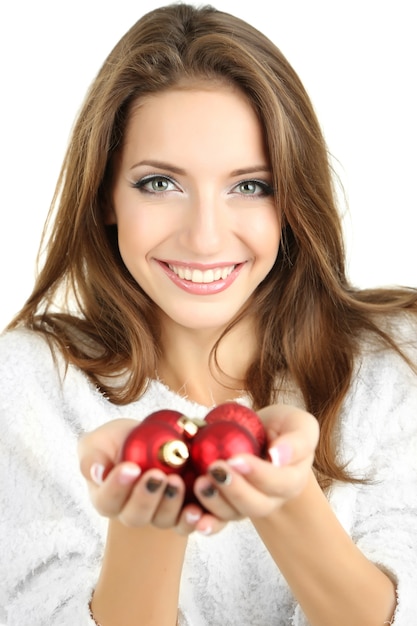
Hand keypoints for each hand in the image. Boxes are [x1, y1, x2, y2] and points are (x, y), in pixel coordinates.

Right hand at [78, 418, 226, 534]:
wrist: (153, 439)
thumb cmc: (120, 441)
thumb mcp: (99, 441)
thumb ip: (91, 456)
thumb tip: (97, 472)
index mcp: (106, 498)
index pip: (108, 500)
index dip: (118, 486)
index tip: (130, 467)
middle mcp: (131, 512)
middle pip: (136, 516)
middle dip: (147, 497)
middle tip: (158, 475)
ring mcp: (157, 515)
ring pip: (162, 520)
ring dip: (170, 504)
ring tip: (177, 481)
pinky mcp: (181, 513)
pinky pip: (186, 525)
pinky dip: (191, 520)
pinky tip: (196, 510)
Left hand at [192, 404, 318, 519]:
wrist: (262, 432)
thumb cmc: (284, 425)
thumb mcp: (299, 424)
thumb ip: (297, 440)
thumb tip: (278, 457)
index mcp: (293, 480)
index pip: (280, 483)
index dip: (258, 474)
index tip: (236, 459)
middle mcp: (273, 498)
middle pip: (256, 505)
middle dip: (234, 490)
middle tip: (214, 469)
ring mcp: (248, 503)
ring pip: (234, 514)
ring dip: (215, 502)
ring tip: (200, 483)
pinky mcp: (227, 503)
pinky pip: (218, 518)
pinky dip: (206, 520)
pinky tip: (192, 516)